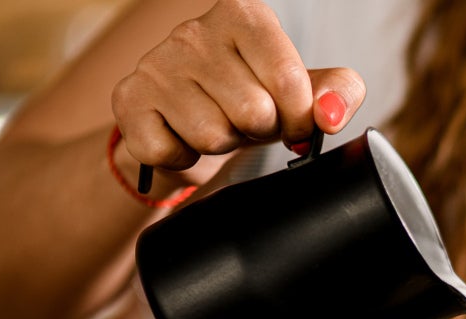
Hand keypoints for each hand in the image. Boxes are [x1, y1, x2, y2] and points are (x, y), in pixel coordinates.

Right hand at [111, 0, 365, 176]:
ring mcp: (155, 64)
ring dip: (221, 144)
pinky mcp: (128, 100)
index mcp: (243, 15)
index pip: (290, 82)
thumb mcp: (302, 91)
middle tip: (246, 121)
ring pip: (211, 136)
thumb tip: (330, 114)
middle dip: (257, 131)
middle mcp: (193, 31)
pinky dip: (182, 157)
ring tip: (216, 124)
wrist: (184, 120)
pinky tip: (182, 134)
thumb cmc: (250, 97)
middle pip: (253, 112)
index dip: (298, 118)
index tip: (292, 121)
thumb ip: (337, 93)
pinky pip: (169, 151)